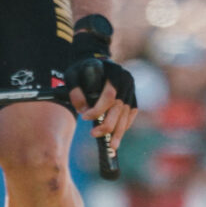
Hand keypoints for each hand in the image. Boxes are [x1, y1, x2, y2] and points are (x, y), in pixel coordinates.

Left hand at [65, 15, 136, 151]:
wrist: (95, 61)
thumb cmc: (82, 68)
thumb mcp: (73, 74)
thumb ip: (75, 91)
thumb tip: (83, 110)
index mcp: (113, 72)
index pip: (109, 95)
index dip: (98, 109)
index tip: (85, 117)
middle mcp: (126, 80)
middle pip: (120, 107)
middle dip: (108, 124)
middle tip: (94, 135)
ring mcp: (131, 88)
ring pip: (127, 113)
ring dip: (119, 131)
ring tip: (112, 146)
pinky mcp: (133, 96)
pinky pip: (131, 114)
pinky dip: (125, 125)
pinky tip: (117, 136)